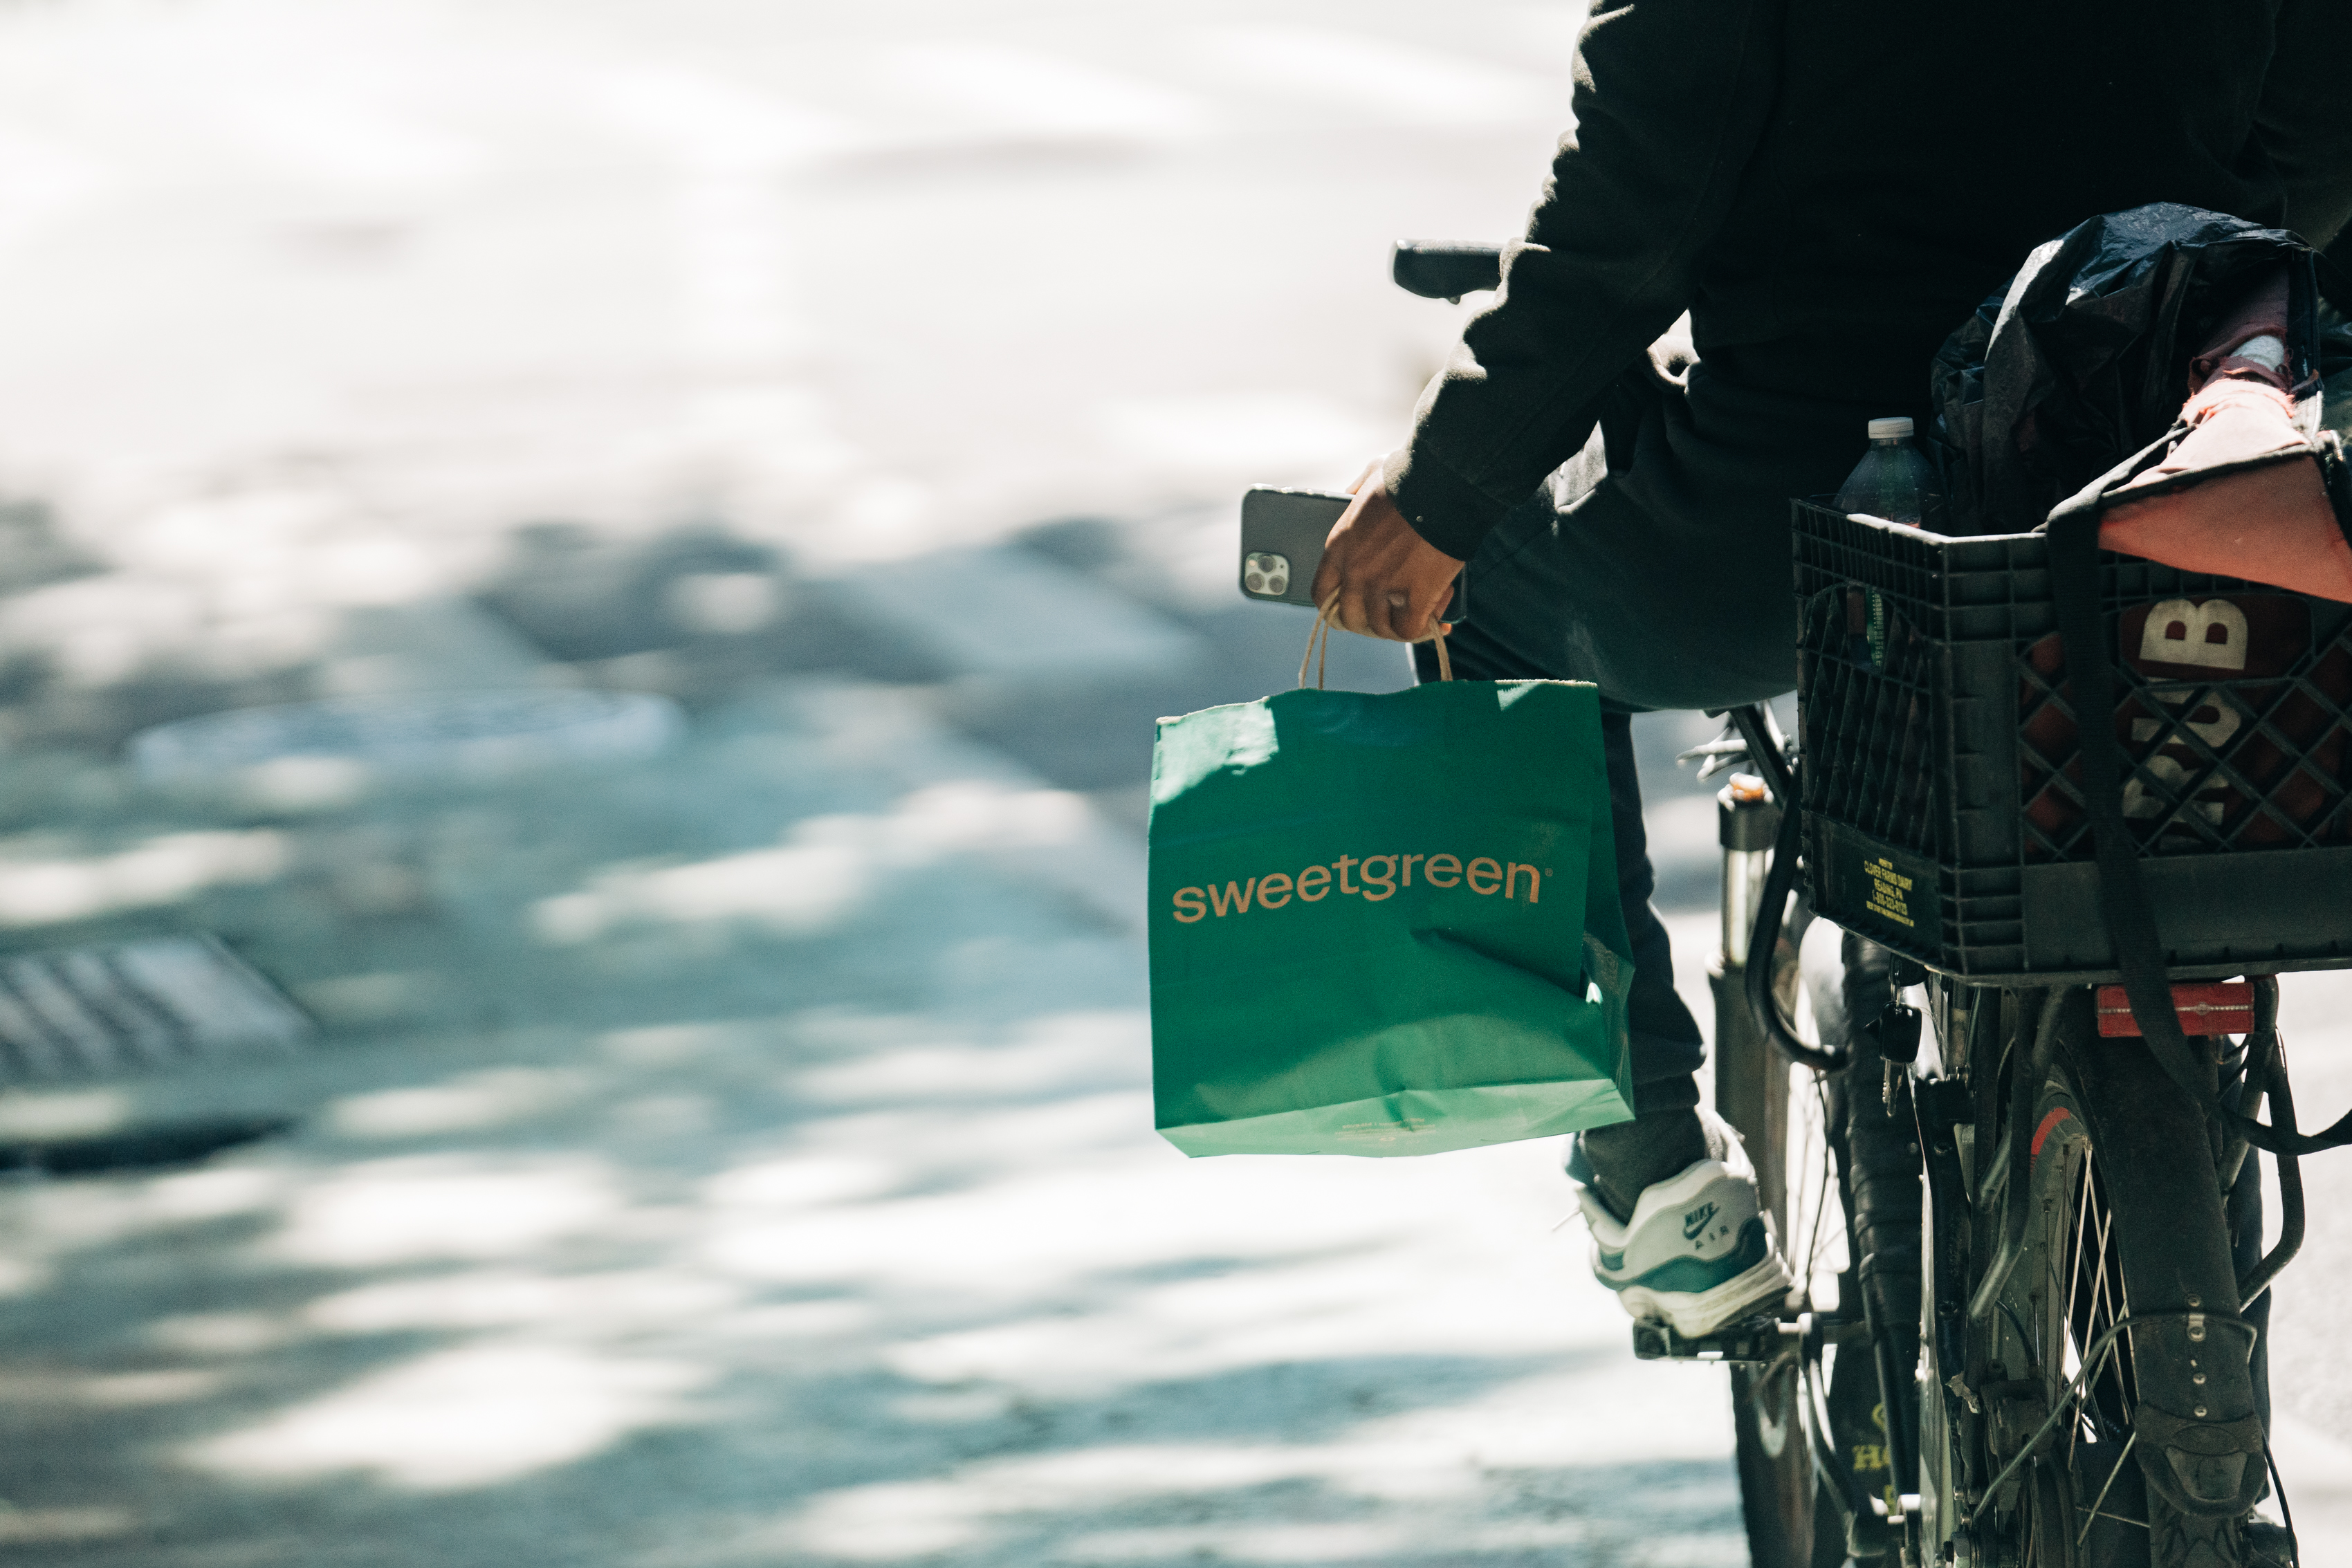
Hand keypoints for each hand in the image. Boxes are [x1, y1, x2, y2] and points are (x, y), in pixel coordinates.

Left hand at [1309, 468, 1463, 641]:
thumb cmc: (1410, 478)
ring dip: (1399, 626)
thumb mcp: (1368, 478)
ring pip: (1381, 629)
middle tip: (1390, 617)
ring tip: (1419, 613)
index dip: (1336, 609)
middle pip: (1350, 619)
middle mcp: (1355, 571)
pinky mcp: (1415, 595)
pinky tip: (1435, 617)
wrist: (1443, 485)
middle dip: (1369, 623)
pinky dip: (1423, 629)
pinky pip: (1409, 630)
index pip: (1321, 595)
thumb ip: (1355, 492)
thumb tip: (1349, 493)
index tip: (1352, 609)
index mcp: (1339, 546)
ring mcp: (1383, 585)